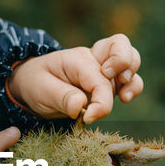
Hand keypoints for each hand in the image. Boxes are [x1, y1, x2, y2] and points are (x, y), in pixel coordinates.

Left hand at [7, 34, 142, 123]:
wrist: (31, 83)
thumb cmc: (35, 84)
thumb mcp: (40, 90)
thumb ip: (61, 97)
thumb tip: (80, 107)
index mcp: (77, 59)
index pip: (100, 79)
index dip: (100, 103)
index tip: (87, 118)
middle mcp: (93, 59)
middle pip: (122, 46)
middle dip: (125, 65)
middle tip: (117, 85)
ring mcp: (102, 68)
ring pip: (131, 61)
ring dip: (133, 78)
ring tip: (124, 97)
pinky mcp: (106, 80)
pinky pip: (129, 77)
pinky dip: (132, 87)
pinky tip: (124, 98)